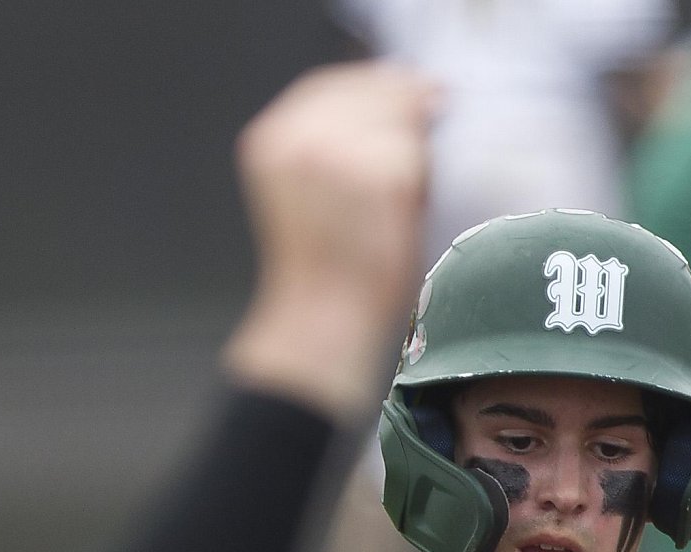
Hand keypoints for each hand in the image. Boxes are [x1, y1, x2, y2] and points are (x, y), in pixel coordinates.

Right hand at [224, 60, 437, 417]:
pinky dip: (420, 187)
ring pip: (401, 122)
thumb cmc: (323, 270)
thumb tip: (404, 96)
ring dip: (409, 156)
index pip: (332, 84)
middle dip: (398, 118)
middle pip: (372, 93)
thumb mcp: (311, 188)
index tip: (408, 105)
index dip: (373, 91)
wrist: (320, 328)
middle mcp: (297, 138)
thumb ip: (337, 139)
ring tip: (394, 205)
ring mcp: (337, 154)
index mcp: (270, 139)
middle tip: (406, 166)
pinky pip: (418, 159)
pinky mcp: (377, 177)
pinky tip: (400, 219)